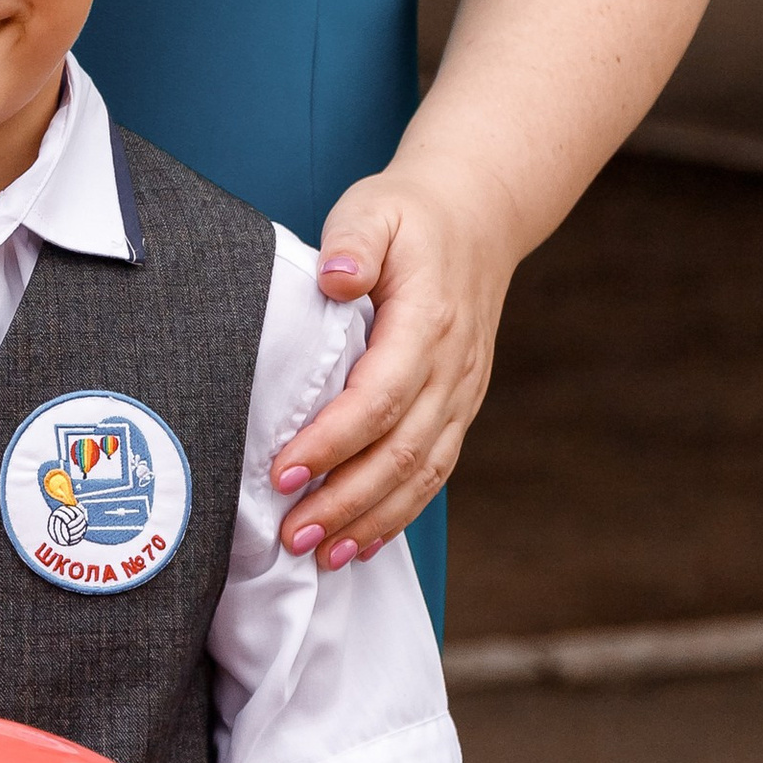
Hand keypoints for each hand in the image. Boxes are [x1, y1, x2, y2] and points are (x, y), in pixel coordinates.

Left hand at [271, 165, 516, 566]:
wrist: (479, 216)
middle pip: (400, 451)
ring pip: (421, 473)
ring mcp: (461, 392)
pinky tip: (362, 541)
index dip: (332, 441)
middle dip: (345, 501)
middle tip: (292, 534)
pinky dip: (400, 512)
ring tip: (321, 554)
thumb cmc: (412, 216)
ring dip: (372, 520)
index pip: (378, 397)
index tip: (284, 471)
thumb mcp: (375, 207)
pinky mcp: (459, 406)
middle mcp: (451, 368)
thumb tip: (336, 278)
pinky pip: (434, 470)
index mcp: (427, 321)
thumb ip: (353, 241)